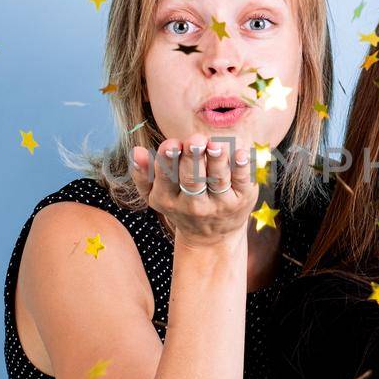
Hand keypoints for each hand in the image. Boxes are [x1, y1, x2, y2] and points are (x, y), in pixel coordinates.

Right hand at [129, 137, 258, 245]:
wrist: (212, 237)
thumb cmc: (180, 205)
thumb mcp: (156, 195)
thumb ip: (143, 174)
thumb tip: (136, 151)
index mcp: (168, 200)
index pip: (166, 179)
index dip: (169, 161)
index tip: (171, 144)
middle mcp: (194, 205)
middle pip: (193, 180)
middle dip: (193, 159)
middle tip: (195, 141)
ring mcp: (220, 204)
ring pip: (218, 180)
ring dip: (217, 161)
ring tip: (216, 145)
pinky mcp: (242, 200)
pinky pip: (242, 182)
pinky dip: (243, 168)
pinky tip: (241, 153)